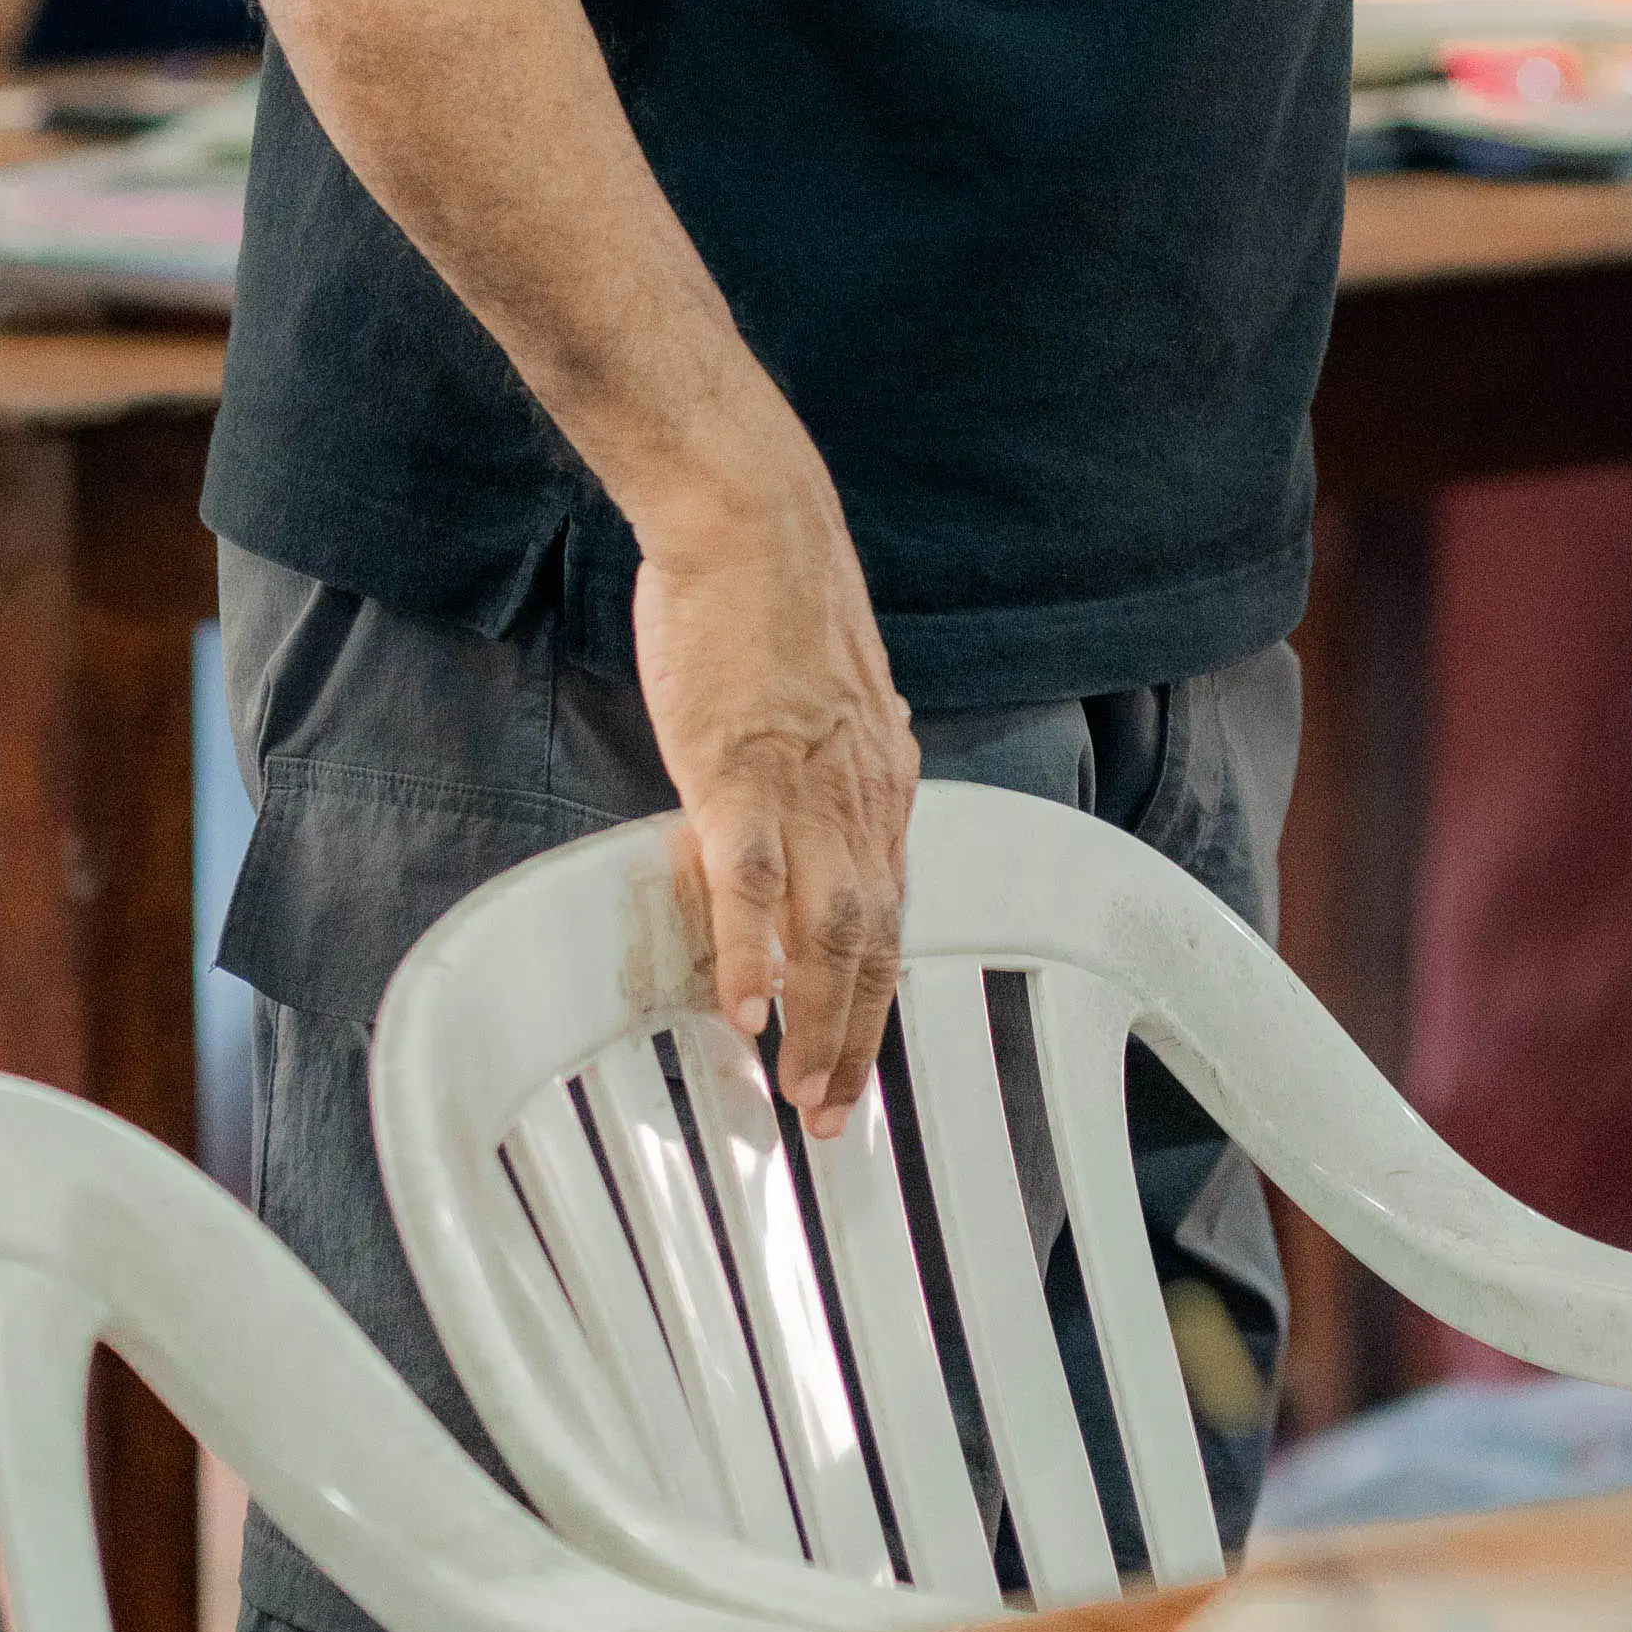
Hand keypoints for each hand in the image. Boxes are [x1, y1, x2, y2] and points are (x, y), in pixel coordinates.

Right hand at [628, 443, 919, 1133]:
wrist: (751, 518)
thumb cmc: (769, 595)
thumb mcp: (818, 689)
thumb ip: (827, 750)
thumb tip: (825, 774)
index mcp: (877, 776)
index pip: (890, 904)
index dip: (876, 986)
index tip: (860, 1052)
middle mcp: (858, 793)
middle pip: (874, 937)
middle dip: (858, 1033)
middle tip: (836, 1113)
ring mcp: (804, 786)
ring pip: (828, 927)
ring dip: (820, 1018)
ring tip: (801, 1089)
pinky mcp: (741, 768)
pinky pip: (753, 879)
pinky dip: (753, 950)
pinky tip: (743, 1008)